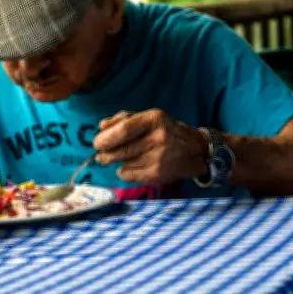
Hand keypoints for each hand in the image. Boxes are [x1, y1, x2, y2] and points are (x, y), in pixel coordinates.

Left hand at [93, 110, 208, 184]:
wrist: (195, 150)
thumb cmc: (166, 130)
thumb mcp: (149, 118)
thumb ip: (124, 119)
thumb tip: (101, 127)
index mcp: (155, 119)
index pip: (124, 130)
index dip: (106, 138)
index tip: (97, 143)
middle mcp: (159, 138)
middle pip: (121, 150)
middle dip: (106, 154)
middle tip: (101, 155)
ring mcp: (159, 158)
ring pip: (123, 163)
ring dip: (118, 162)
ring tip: (124, 158)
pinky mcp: (158, 174)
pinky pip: (129, 175)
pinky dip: (125, 172)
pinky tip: (133, 166)